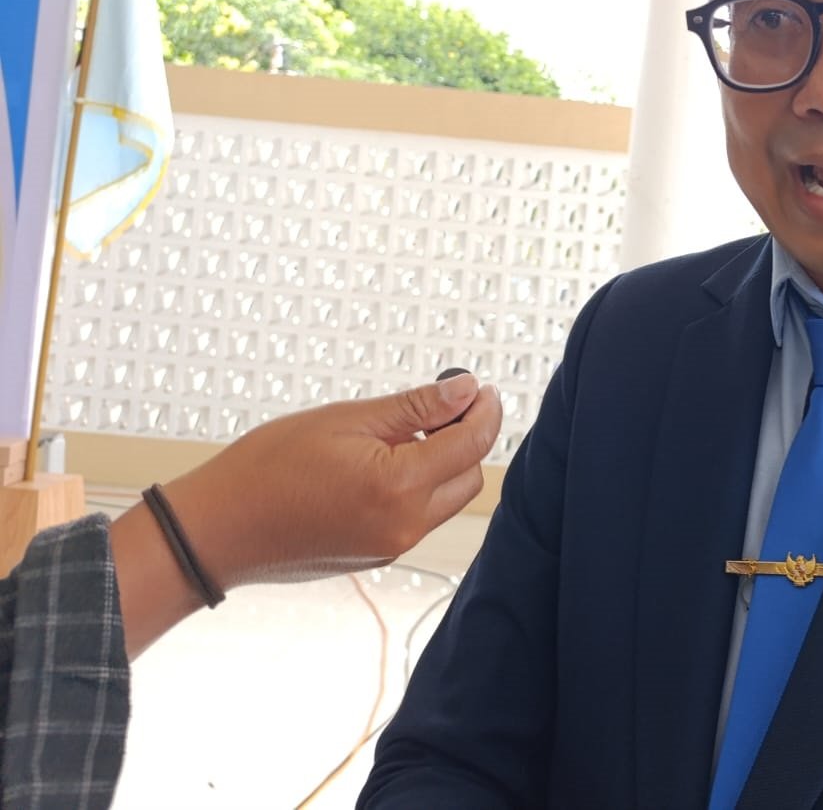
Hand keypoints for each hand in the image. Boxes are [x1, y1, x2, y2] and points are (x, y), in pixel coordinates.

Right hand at [114, 374, 500, 653]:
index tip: (481, 387)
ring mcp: (392, 546)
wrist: (217, 529)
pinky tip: (386, 461)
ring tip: (407, 430)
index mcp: (400, 486)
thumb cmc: (270, 466)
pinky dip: (419, 486)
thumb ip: (416, 406)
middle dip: (468, 438)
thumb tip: (467, 389)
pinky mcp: (378, 555)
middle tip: (444, 404)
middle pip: (469, 476)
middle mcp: (405, 524)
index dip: (484, 410)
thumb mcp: (347, 419)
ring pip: (448, 499)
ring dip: (444, 463)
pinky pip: (419, 516)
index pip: (471, 444)